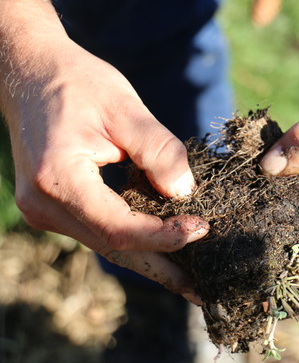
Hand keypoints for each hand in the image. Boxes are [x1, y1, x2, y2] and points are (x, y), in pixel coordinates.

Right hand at [2, 38, 205, 302]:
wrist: (30, 72)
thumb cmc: (78, 82)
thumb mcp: (124, 106)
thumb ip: (158, 149)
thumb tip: (185, 192)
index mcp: (58, 179)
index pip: (119, 227)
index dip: (164, 235)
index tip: (203, 229)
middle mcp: (45, 205)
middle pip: (114, 248)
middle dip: (163, 269)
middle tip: (204, 290)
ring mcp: (46, 210)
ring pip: (107, 245)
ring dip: (151, 260)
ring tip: (192, 278)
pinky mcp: (56, 207)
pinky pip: (100, 231)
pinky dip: (134, 240)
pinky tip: (164, 247)